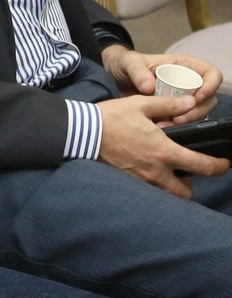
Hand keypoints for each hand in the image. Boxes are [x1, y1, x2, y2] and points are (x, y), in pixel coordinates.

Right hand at [98, 92, 227, 196]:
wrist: (80, 132)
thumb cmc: (110, 118)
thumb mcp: (141, 105)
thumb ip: (169, 105)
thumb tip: (189, 103)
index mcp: (165, 152)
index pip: (203, 166)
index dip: (219, 166)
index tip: (223, 164)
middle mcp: (156, 171)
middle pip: (186, 192)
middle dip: (191, 185)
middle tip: (189, 171)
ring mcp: (141, 180)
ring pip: (167, 195)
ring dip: (172, 187)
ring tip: (167, 172)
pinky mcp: (127, 182)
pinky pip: (148, 191)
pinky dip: (153, 186)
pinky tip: (146, 171)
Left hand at [101, 44, 221, 122]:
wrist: (112, 78)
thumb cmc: (125, 64)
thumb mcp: (129, 63)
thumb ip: (137, 71)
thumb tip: (149, 87)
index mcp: (183, 66)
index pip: (211, 74)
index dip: (211, 86)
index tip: (198, 97)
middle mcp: (187, 83)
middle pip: (208, 99)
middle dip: (196, 111)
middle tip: (178, 119)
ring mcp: (181, 98)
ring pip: (197, 112)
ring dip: (186, 121)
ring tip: (166, 125)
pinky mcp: (172, 111)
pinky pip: (182, 121)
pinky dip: (175, 127)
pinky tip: (160, 129)